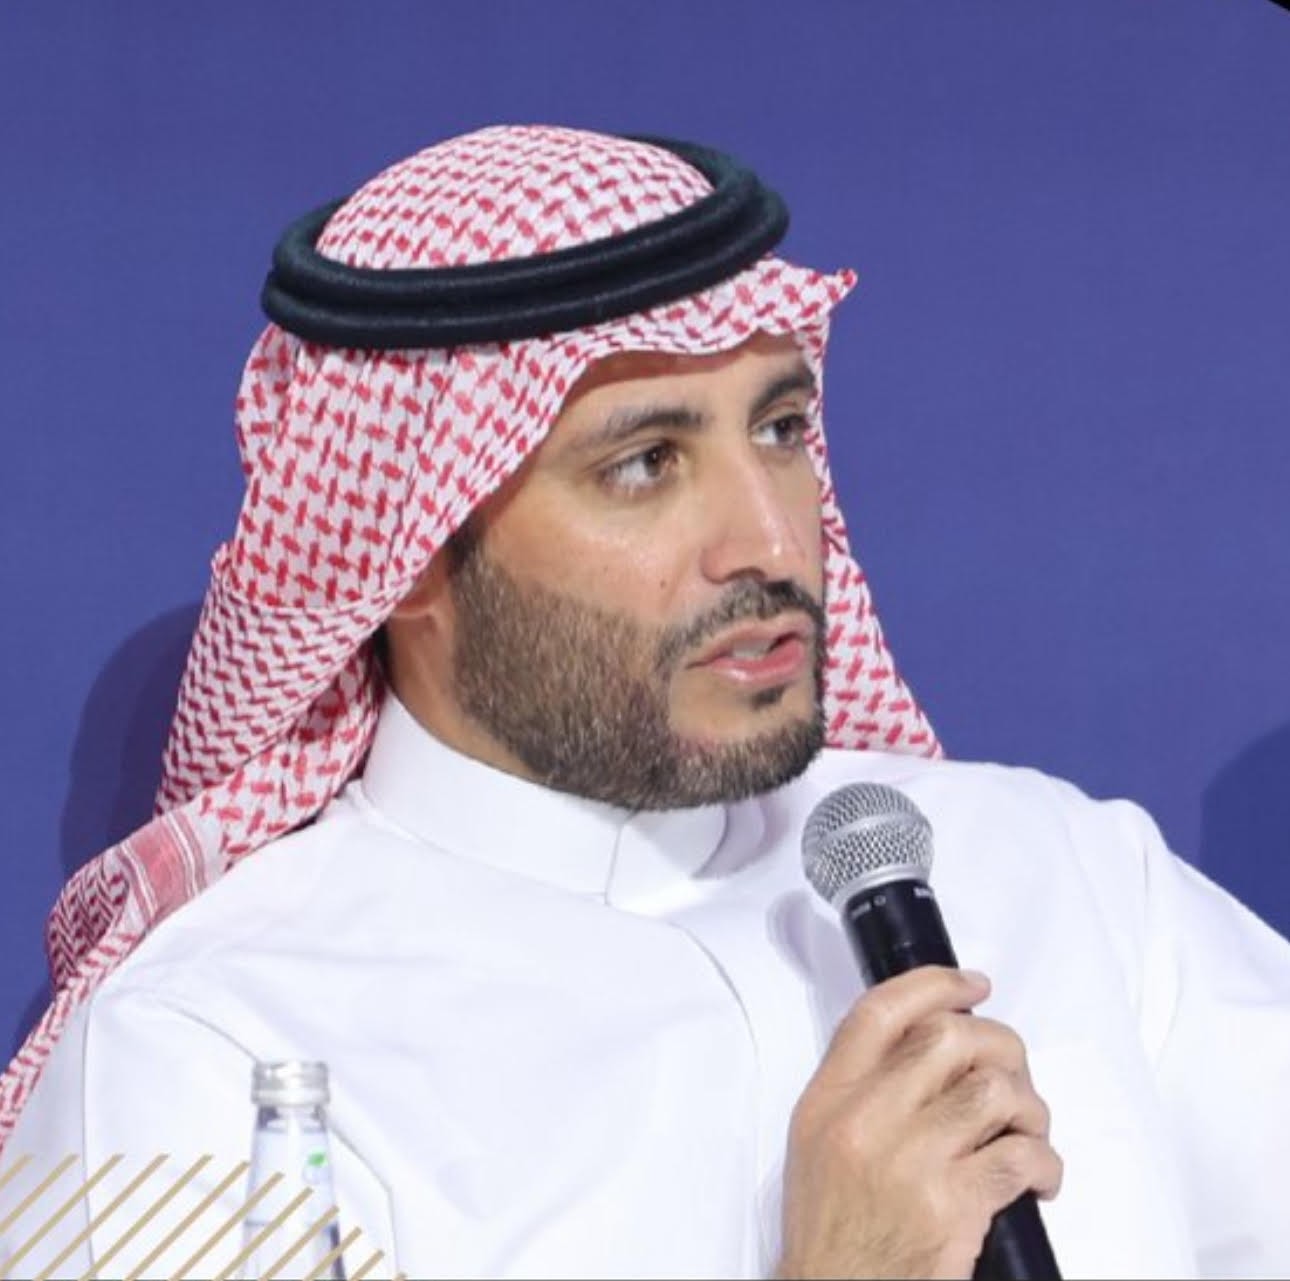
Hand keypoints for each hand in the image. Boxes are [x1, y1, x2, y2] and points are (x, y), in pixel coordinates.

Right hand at [776, 967, 1061, 1278]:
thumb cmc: (833, 1227)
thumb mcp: (819, 1140)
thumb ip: (861, 1086)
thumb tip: (931, 1043)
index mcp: (828, 1098)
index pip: (880, 1012)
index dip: (934, 984)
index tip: (972, 984)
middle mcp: (865, 1120)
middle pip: (947, 1038)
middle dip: (999, 1046)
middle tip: (1013, 1072)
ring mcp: (910, 1161)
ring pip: (993, 1092)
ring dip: (1029, 1107)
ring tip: (1029, 1130)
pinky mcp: (950, 1207)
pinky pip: (1019, 1157)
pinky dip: (1045, 1162)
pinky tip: (1041, 1176)